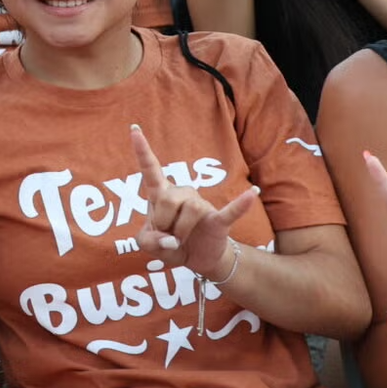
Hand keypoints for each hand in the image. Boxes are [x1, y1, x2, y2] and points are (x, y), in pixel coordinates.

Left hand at [132, 124, 257, 280]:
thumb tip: (170, 240)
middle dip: (161, 224)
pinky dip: (240, 204)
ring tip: (181, 240)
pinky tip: (253, 192)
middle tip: (166, 237)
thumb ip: (148, 241)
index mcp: (161, 194)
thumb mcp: (149, 245)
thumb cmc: (170, 244)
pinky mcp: (219, 219)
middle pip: (166, 199)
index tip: (133, 128)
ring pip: (189, 210)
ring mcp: (201, 205)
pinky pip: (230, 210)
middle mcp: (182, 193)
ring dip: (180, 232)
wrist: (197, 259)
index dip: (142, 149)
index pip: (150, 168)